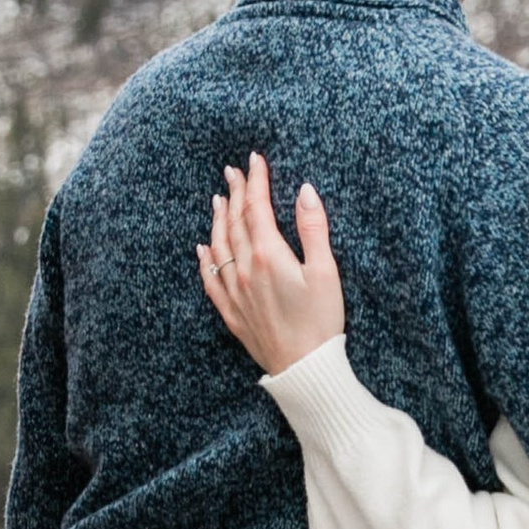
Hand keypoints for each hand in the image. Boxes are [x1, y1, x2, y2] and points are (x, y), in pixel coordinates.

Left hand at [197, 152, 346, 373]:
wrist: (304, 368)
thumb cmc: (321, 321)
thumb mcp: (326, 272)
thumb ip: (313, 228)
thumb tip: (304, 190)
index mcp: (269, 256)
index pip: (256, 208)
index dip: (255, 181)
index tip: (254, 160)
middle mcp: (244, 270)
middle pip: (234, 222)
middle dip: (234, 193)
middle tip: (233, 171)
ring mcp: (234, 292)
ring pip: (218, 247)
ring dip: (218, 220)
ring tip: (217, 199)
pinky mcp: (231, 313)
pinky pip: (210, 280)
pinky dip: (204, 260)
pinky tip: (202, 249)